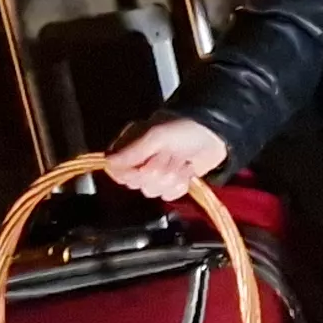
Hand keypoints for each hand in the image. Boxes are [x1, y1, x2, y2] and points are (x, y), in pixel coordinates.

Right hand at [106, 117, 230, 201]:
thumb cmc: (183, 128)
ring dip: (171, 177)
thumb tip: (108, 164)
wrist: (214, 134)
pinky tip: (187, 170)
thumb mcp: (155, 136)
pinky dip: (181, 184)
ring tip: (180, 161)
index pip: (118, 170)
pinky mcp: (174, 182)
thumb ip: (132, 151)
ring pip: (154, 191)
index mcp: (131, 146)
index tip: (143, 165)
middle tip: (168, 156)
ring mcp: (158, 173)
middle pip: (137, 184)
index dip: (130, 172)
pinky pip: (170, 194)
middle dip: (156, 172)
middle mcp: (141, 161)